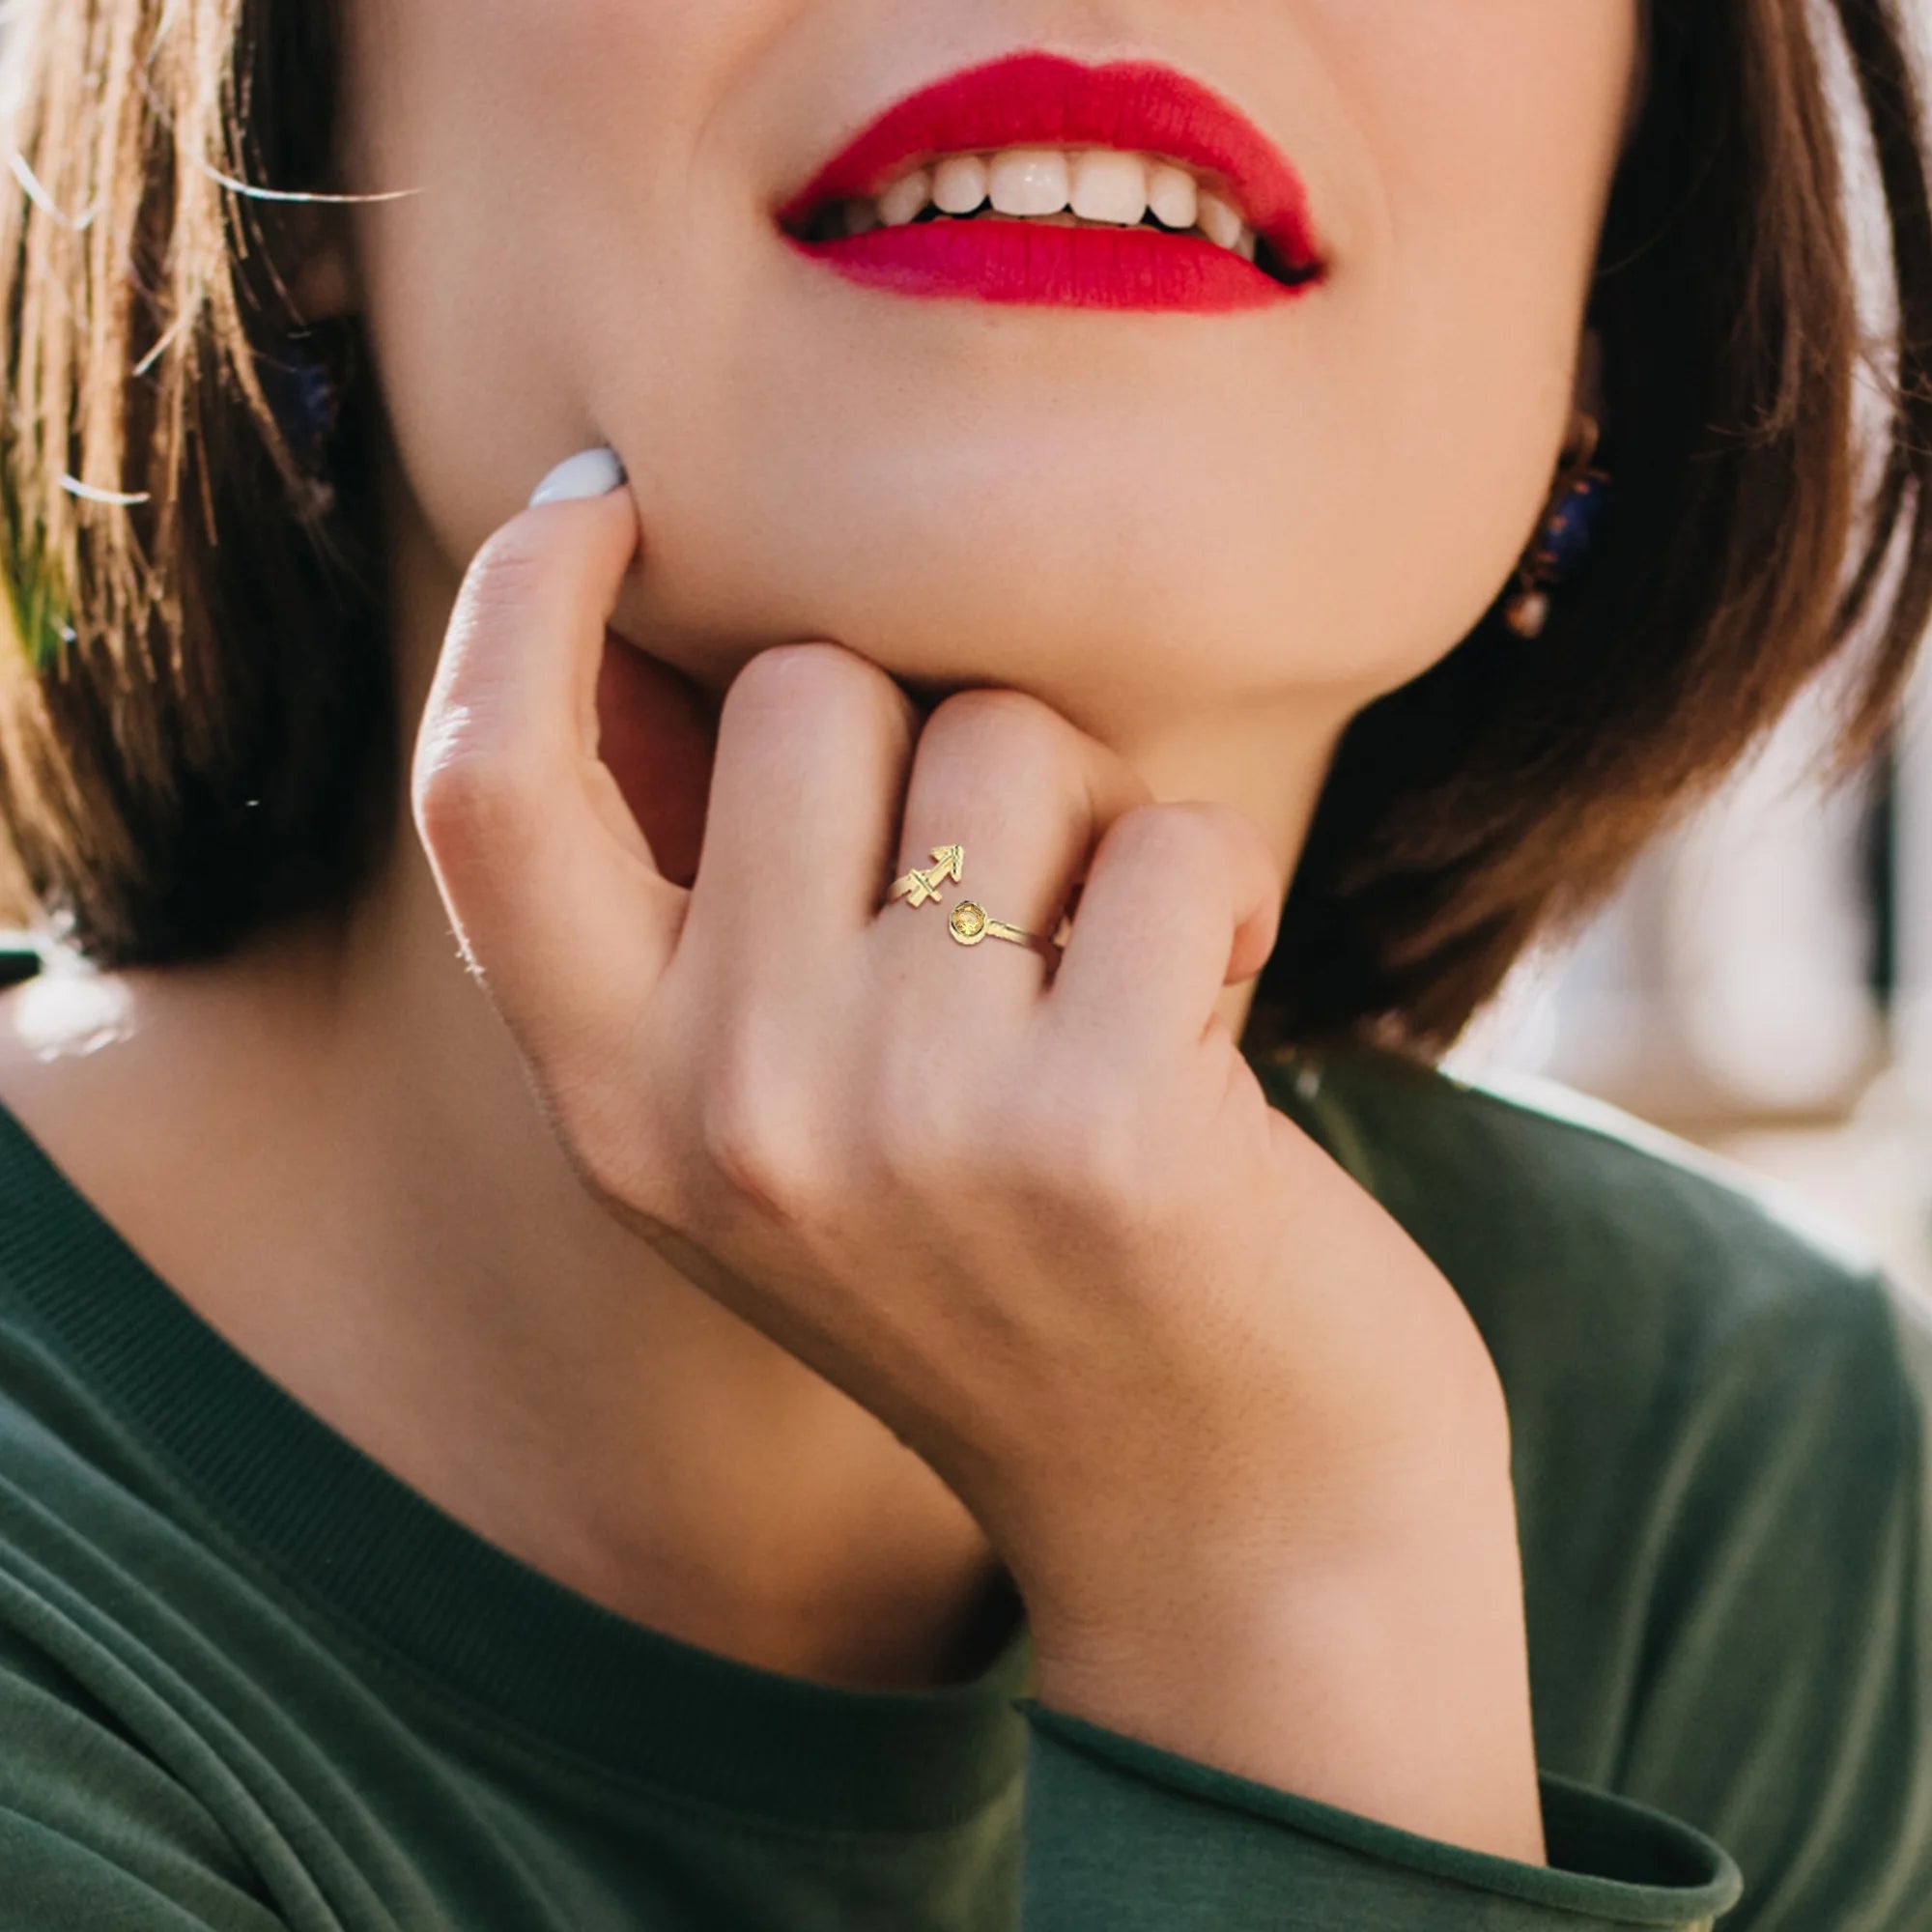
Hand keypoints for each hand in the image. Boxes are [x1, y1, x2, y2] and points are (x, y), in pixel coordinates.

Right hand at [412, 477, 1538, 1854]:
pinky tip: (1215, 1026)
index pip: (485, 796)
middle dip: (947, 744)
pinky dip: (1223, 900)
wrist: (1223, 1526)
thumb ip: (716, 933)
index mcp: (620, 1109)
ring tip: (1119, 987)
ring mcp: (906, 1123)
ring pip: (1006, 739)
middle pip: (812, 690)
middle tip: (1019, 902)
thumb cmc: (1021, 1283)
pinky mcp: (1100, 1130)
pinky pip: (1170, 840)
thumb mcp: (795, 1143)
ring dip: (1098, 826)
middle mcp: (728, 1112)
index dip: (522, 608)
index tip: (607, 503)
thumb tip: (703, 643)